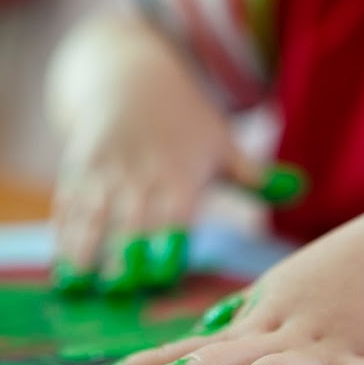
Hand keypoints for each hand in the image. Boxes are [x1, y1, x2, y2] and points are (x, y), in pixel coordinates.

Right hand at [46, 15, 261, 294]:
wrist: (130, 76)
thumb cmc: (184, 120)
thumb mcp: (220, 141)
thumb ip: (251, 174)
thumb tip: (301, 187)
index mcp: (180, 174)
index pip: (174, 212)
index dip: (167, 241)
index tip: (162, 273)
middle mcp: (140, 174)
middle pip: (131, 218)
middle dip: (125, 251)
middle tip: (120, 288)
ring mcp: (104, 171)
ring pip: (93, 213)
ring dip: (85, 248)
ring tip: (79, 284)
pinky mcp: (77, 169)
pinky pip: (67, 203)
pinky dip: (63, 233)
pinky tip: (62, 265)